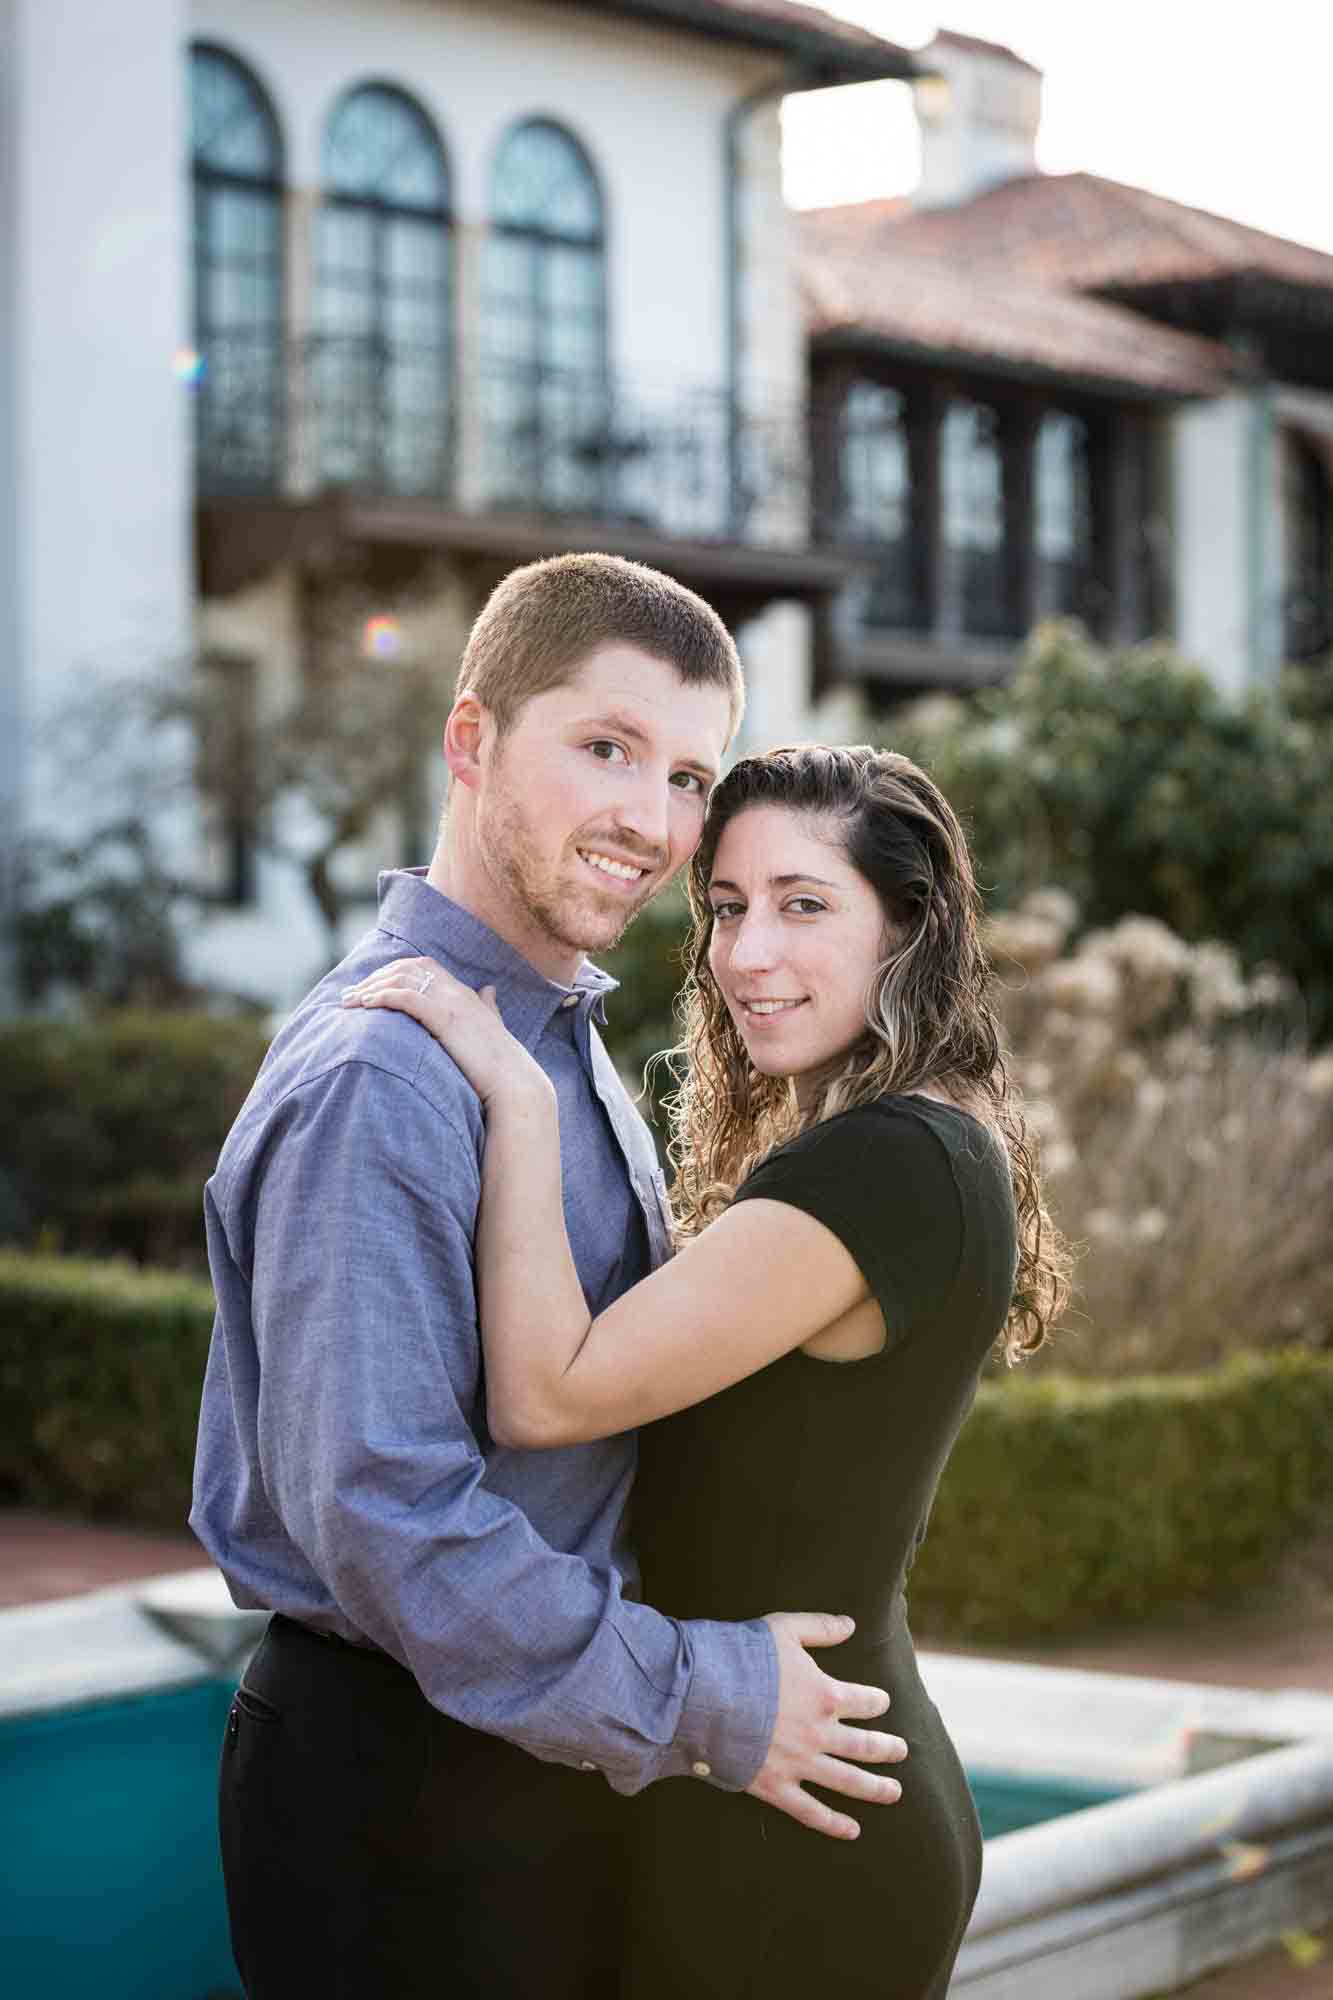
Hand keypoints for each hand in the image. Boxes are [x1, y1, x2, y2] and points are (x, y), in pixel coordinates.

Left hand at [340, 957, 550, 1108]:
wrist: (513, 1082)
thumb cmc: (500, 1062)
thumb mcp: (492, 1026)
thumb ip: (488, 1006)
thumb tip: (490, 990)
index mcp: (463, 993)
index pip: (423, 965)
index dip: (393, 971)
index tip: (370, 986)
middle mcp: (456, 991)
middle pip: (406, 968)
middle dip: (374, 978)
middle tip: (349, 994)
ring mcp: (451, 1003)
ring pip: (402, 979)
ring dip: (370, 987)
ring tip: (348, 1001)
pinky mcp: (445, 1019)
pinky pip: (407, 998)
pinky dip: (383, 997)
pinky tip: (365, 1005)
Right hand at [746, 1613, 906, 1840]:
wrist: (705, 1695)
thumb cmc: (743, 1658)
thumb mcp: (784, 1629)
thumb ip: (820, 1627)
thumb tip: (850, 1624)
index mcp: (825, 1696)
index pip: (865, 1701)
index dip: (877, 1701)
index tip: (882, 1702)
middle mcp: (819, 1734)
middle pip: (865, 1745)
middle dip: (887, 1748)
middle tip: (902, 1751)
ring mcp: (800, 1764)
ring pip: (848, 1781)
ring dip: (875, 1788)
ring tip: (895, 1792)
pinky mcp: (776, 1787)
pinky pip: (811, 1811)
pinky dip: (833, 1823)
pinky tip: (852, 1830)